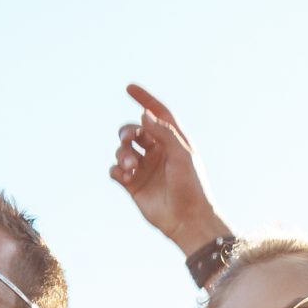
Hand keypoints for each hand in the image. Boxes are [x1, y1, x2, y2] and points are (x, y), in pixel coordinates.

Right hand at [109, 84, 227, 251]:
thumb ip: (163, 133)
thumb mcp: (181, 155)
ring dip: (123, 154)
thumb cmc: (192, 186)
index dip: (145, 99)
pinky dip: (117, 170)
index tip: (129, 88)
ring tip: (131, 167)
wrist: (187, 220)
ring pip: (123, 150)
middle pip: (134, 131)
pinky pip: (116, 170)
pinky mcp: (133, 185)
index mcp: (172, 142)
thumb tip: (144, 114)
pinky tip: (126, 176)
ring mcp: (144, 168)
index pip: (157, 114)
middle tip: (129, 140)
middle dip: (127, 132)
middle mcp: (157, 152)